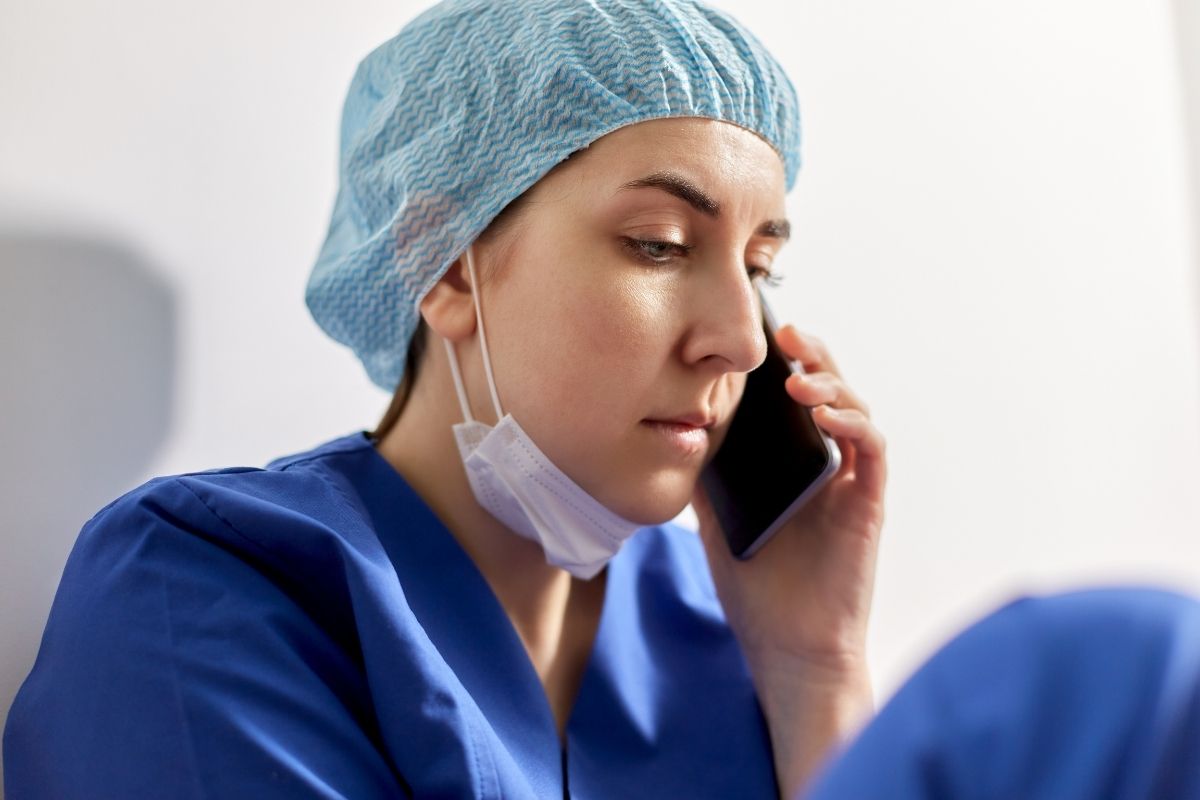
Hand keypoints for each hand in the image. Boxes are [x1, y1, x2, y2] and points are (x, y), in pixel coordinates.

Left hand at [694, 324, 886, 680]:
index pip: (795, 395)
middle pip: (830, 390)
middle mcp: (826, 463)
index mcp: (793, 460)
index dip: (783, 358)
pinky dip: (852, 423)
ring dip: (831, 384)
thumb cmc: (755, 584)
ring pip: (855, 410)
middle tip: (786, 332)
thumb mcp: (714, 517)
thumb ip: (705, 474)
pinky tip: (822, 414)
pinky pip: (870, 451)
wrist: (785, 645)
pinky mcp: (868, 503)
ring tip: (798, 374)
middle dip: (813, 354)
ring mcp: (850, 480)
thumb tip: (673, 429)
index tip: (756, 333)